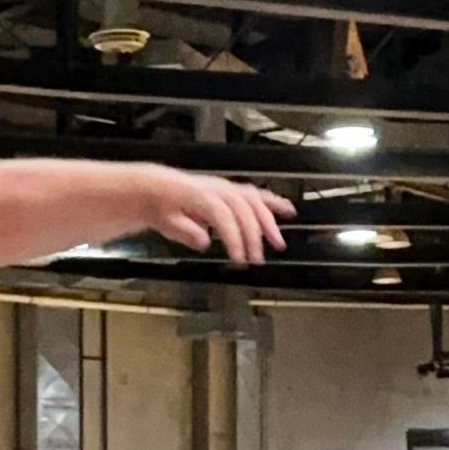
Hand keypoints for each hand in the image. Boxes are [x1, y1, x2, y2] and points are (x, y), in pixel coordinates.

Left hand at [139, 168, 292, 265]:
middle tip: (256, 260)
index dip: (234, 239)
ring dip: (269, 223)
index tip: (239, 259)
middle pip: (243, 211)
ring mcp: (228, 189)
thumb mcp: (167, 223)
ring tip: (278, 243)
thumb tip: (204, 241)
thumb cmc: (163, 207)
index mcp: (202, 197)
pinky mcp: (233, 191)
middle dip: (253, 236)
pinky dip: (274, 202)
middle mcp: (218, 190)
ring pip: (255, 202)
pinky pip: (257, 194)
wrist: (160, 190)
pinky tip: (288, 211)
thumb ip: (186, 231)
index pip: (224, 218)